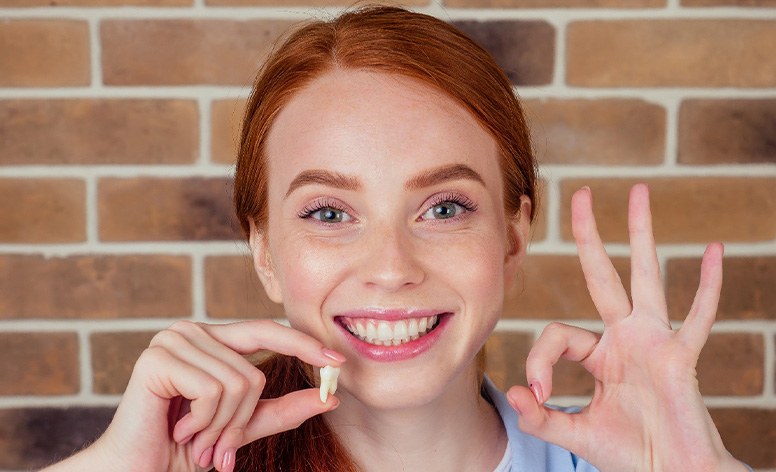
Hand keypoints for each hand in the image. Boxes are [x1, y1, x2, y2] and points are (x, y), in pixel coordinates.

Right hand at [47, 320, 343, 471]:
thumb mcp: (242, 428)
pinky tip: (179, 430)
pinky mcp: (157, 358)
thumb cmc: (184, 449)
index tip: (338, 362)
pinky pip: (213, 390)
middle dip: (241, 420)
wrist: (137, 471)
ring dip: (220, 426)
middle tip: (218, 448)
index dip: (303, 344)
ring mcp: (173, 340)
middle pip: (254, 372)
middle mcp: (192, 331)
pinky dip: (204, 422)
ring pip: (238, 383)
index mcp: (212, 340)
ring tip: (194, 439)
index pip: (266, 331)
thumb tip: (330, 397)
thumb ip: (283, 411)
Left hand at [507, 184, 746, 470]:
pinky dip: (708, 286)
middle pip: (603, 275)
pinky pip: (698, 317)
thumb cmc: (630, 454)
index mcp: (600, 353)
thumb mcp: (576, 433)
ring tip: (639, 191)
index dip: (540, 361)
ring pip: (647, 277)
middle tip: (580, 193)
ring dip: (641, 235)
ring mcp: (655, 341)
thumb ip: (542, 417)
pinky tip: (715, 249)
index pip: (558, 334)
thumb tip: (514, 394)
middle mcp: (626, 337)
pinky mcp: (681, 357)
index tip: (539, 395)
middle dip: (590, 236)